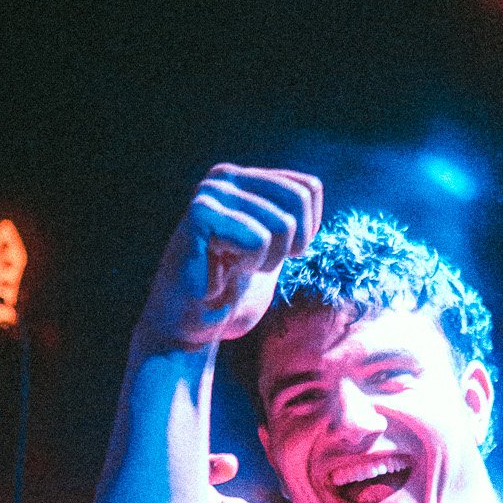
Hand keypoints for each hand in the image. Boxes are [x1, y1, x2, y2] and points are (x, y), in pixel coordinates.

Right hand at [135, 165, 322, 355]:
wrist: (190, 325)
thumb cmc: (231, 291)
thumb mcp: (273, 247)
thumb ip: (289, 215)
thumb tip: (312, 186)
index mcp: (244, 179)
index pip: (310, 188)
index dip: (305, 233)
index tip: (271, 255)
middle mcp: (225, 177)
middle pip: (299, 200)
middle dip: (287, 246)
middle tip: (251, 265)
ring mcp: (211, 192)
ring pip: (282, 223)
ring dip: (265, 261)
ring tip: (233, 270)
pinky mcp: (201, 214)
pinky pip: (258, 239)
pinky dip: (248, 266)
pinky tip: (221, 274)